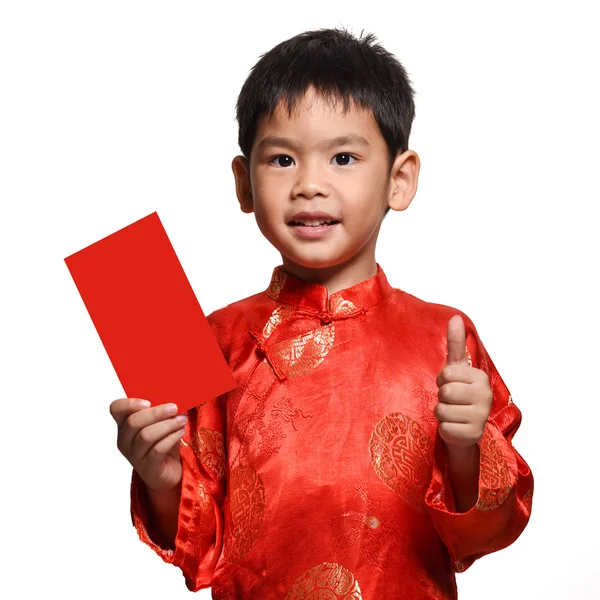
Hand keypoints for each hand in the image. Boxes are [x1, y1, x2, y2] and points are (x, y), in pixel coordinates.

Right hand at [109, 398, 186, 492]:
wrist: (169, 472)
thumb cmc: (164, 443)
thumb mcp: (160, 424)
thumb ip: (161, 412)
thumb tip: (174, 396)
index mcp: (125, 425)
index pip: (116, 409)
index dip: (129, 403)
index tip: (148, 402)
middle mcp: (125, 440)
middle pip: (133, 422)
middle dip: (156, 413)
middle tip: (174, 408)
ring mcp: (134, 456)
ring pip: (146, 436)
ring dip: (167, 425)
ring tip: (182, 420)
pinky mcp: (147, 468)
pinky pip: (157, 450)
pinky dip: (171, 438)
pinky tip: (180, 432)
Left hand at [434, 315, 492, 447]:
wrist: (463, 428)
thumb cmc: (458, 394)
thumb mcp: (455, 369)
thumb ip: (456, 344)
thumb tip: (455, 317)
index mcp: (480, 377)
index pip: (446, 373)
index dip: (442, 380)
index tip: (450, 384)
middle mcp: (485, 396)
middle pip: (445, 391)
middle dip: (441, 397)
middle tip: (450, 401)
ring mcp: (481, 416)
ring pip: (441, 409)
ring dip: (441, 413)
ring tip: (451, 413)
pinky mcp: (472, 435)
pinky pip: (444, 427)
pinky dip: (444, 428)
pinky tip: (454, 426)